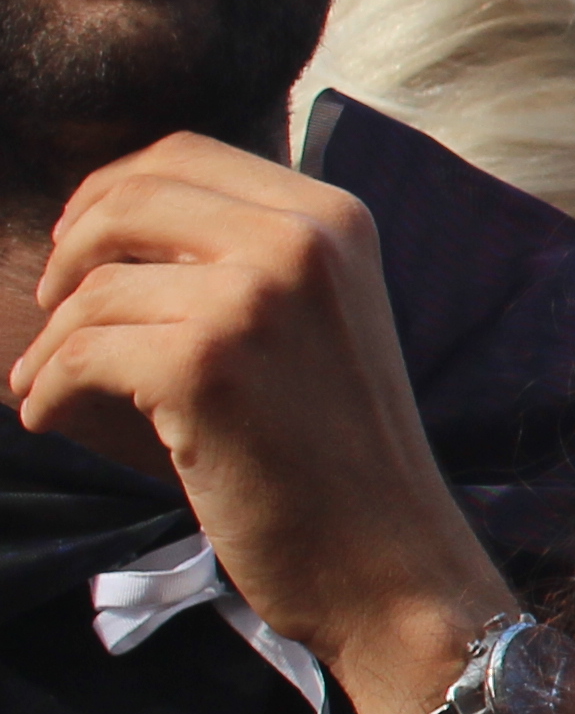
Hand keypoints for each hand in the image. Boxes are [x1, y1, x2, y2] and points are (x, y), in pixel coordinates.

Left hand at [11, 135, 509, 713]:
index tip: (84, 252)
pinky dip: (45, 389)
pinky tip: (49, 417)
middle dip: (66, 255)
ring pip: (91, 288)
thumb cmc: (344, 456)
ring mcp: (254, 299)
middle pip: (127, 200)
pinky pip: (78, 353)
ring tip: (47, 387)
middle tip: (55, 315)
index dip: (110, 193)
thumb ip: (249, 261)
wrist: (389, 558)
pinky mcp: (205, 365)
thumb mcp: (320, 322)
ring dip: (48, 345)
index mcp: (335, 219)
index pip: (184, 154)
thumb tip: (109, 228)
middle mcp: (301, 241)